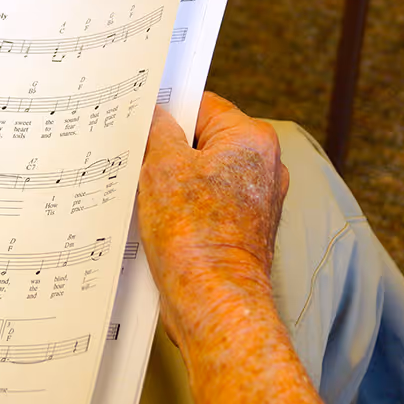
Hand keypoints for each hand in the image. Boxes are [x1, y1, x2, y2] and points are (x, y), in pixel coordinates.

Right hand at [138, 93, 288, 341]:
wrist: (213, 300)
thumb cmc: (194, 235)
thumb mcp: (162, 167)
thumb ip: (158, 131)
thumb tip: (155, 116)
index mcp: (252, 139)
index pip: (203, 104)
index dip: (168, 110)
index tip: (142, 122)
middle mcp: (264, 166)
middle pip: (204, 139)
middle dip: (169, 149)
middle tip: (139, 160)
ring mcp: (256, 199)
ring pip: (203, 173)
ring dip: (173, 181)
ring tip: (148, 195)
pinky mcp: (244, 229)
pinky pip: (207, 203)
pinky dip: (184, 207)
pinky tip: (159, 218)